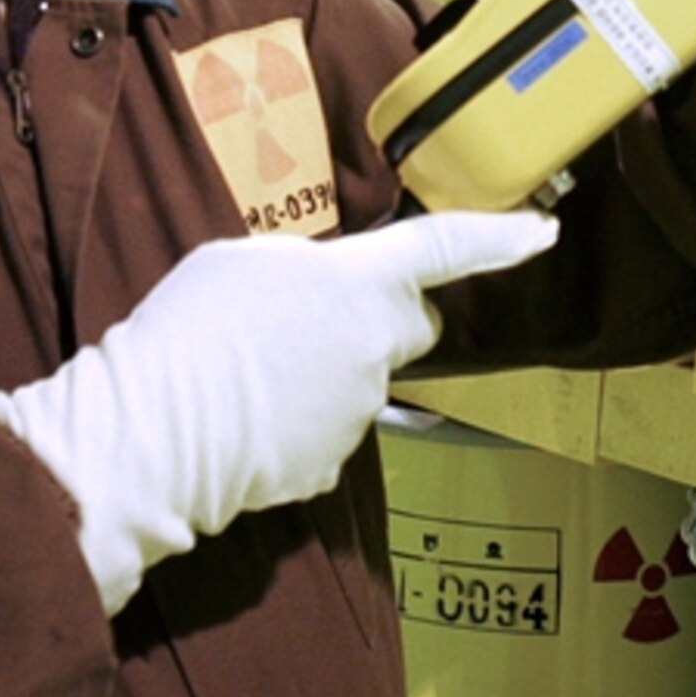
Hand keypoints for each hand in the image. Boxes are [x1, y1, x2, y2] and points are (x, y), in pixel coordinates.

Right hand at [0, 212, 559, 613]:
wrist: (154, 433)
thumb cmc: (188, 330)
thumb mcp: (241, 261)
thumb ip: (302, 268)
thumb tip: (319, 289)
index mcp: (357, 281)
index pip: (444, 248)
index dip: (498, 236)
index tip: (541, 231)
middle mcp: (374, 346)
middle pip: (410, 324)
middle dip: (381, 319)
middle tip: (315, 320)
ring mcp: (358, 411)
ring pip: (359, 381)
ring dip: (324, 374)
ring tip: (251, 376)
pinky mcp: (331, 465)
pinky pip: (325, 432)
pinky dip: (296, 426)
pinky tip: (248, 421)